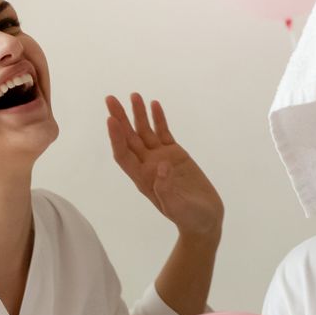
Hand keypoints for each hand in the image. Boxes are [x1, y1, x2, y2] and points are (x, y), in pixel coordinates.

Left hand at [105, 94, 222, 239]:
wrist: (205, 219)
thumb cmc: (190, 218)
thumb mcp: (178, 208)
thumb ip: (167, 190)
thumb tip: (161, 166)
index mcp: (143, 179)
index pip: (124, 155)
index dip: (116, 138)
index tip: (111, 120)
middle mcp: (148, 166)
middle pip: (129, 138)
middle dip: (120, 118)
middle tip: (110, 99)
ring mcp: (161, 158)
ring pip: (145, 132)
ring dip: (138, 114)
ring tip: (133, 95)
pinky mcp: (176, 154)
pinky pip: (164, 133)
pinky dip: (159, 119)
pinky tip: (154, 105)